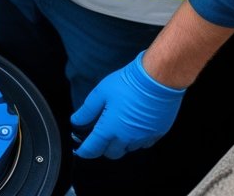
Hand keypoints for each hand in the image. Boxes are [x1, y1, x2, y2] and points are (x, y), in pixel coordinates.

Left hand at [70, 51, 185, 159]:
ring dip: (121, 143)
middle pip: (112, 154)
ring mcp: (143, 138)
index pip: (93, 149)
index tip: (81, 151)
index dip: (85, 151)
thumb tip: (76, 121)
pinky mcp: (157, 134)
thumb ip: (87, 111)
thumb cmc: (129, 84)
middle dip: (104, 148)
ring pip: (128, 149)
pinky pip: (144, 144)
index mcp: (110, 129)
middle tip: (101, 135)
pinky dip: (137, 139)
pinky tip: (135, 124)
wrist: (157, 79)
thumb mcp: (101, 93)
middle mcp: (127, 138)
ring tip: (120, 125)